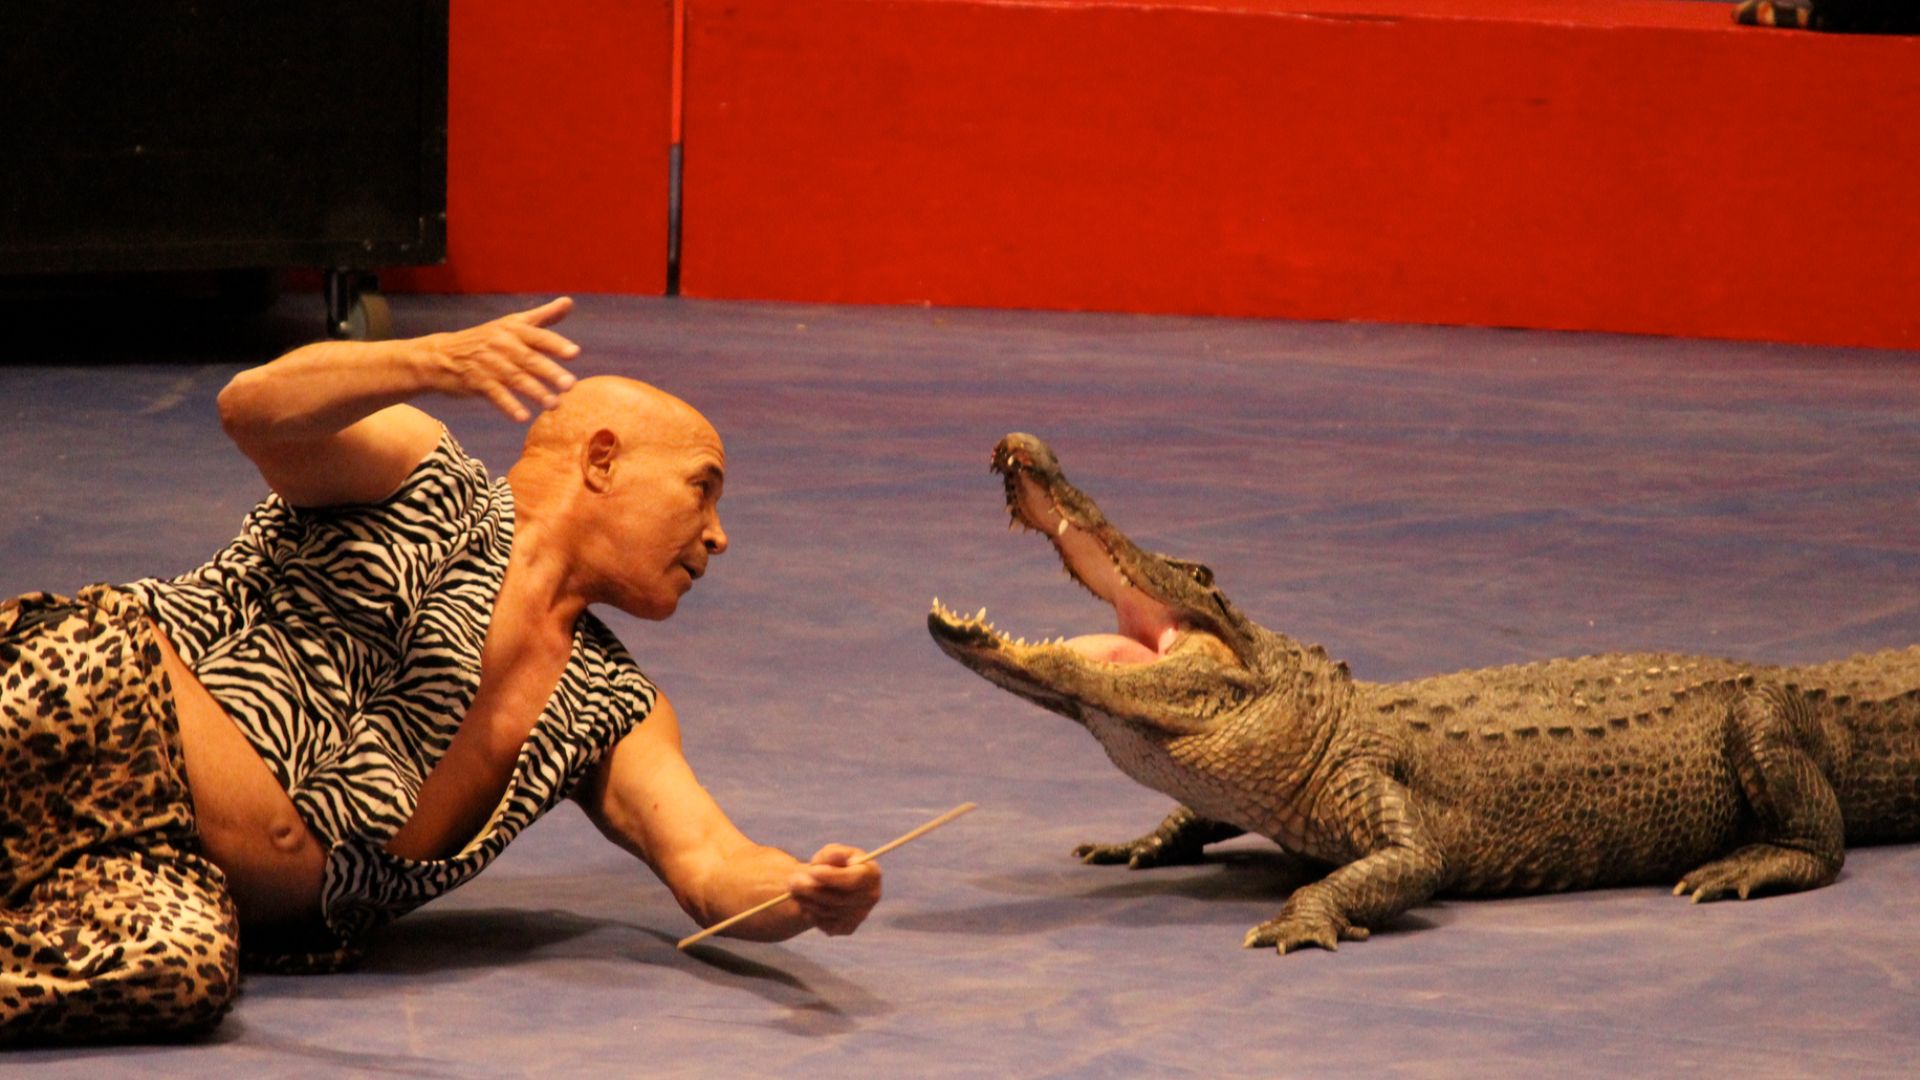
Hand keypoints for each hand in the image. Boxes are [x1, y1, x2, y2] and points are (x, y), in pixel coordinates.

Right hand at [424, 297, 581, 421]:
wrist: (442, 354)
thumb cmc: (485, 339)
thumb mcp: (512, 323)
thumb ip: (542, 316)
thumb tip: (569, 302)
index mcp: (513, 329)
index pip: (538, 336)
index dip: (556, 344)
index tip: (574, 353)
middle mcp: (502, 344)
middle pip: (529, 359)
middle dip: (550, 372)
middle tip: (570, 384)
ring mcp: (488, 363)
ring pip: (515, 378)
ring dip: (535, 392)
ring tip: (554, 404)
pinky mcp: (477, 381)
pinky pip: (495, 394)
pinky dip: (509, 405)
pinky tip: (523, 417)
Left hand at [786, 844, 881, 935]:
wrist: (828, 885)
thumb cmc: (831, 865)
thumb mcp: (831, 853)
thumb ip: (832, 853)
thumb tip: (834, 857)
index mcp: (871, 873)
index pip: (854, 879)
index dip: (833, 877)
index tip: (813, 871)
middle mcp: (871, 896)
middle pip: (838, 898)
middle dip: (811, 889)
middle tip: (792, 880)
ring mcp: (860, 915)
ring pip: (828, 911)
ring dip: (806, 900)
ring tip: (794, 887)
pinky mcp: (848, 928)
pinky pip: (824, 923)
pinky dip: (811, 913)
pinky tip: (806, 902)